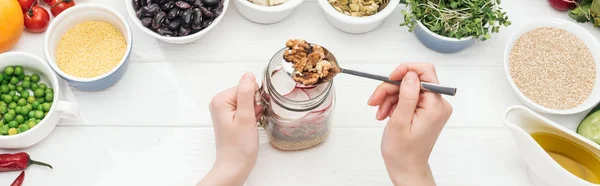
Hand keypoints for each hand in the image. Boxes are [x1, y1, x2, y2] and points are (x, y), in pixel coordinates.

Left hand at [198, 72, 262, 185]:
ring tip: (250, 125)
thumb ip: (246, 94)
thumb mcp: (245, 117)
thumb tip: (248, 75)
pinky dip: (251, 116)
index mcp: (220, 99)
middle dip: (254, 105)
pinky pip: (245, 109)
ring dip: (254, 111)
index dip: (254, 99)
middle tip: (251, 120)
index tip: (253, 113)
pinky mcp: (230, 117)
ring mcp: (224, 110)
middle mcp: (220, 103)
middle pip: (246, 92)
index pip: (245, 86)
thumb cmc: (239, 146)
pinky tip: (249, 126)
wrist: (235, 165)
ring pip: (247, 101)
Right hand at [368, 63, 451, 185]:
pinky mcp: (425, 110)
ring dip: (389, 97)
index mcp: (436, 105)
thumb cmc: (403, 152)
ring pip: (406, 88)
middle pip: (412, 80)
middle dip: (390, 88)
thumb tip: (410, 74)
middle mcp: (438, 104)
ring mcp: (432, 107)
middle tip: (375, 100)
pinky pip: (407, 97)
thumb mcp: (400, 121)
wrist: (406, 168)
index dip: (405, 71)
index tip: (389, 79)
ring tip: (379, 112)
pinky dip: (393, 103)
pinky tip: (385, 114)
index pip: (425, 72)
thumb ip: (407, 95)